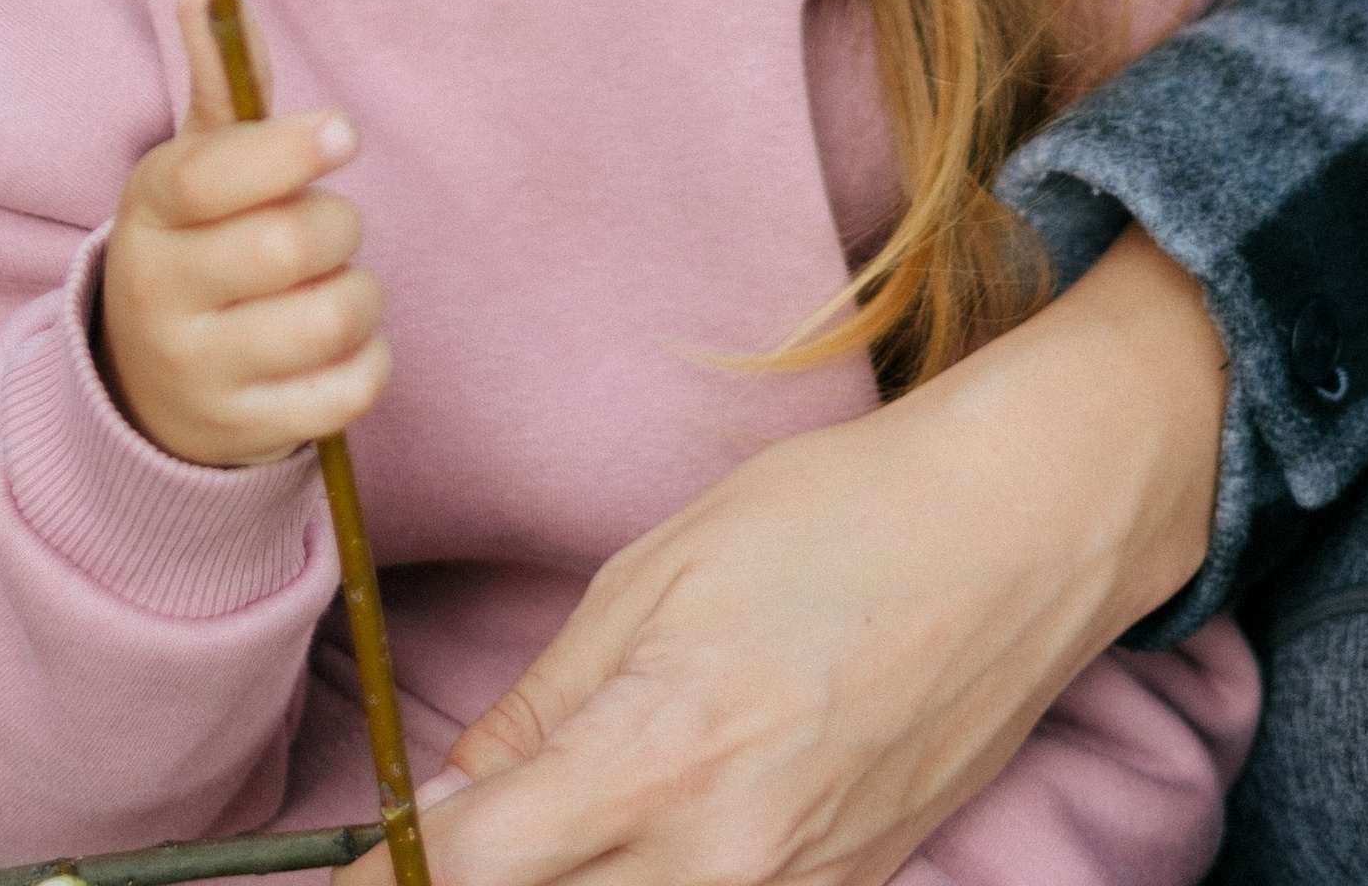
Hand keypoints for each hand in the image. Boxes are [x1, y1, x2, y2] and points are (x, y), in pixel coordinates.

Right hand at [98, 0, 388, 466]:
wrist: (150, 386)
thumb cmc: (196, 246)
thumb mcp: (189, 169)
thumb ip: (216, 84)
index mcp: (148, 212)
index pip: (210, 177)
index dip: (286, 149)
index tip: (343, 133)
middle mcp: (160, 295)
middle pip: (287, 245)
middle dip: (337, 222)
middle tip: (331, 224)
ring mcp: (200, 372)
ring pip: (328, 319)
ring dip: (360, 291)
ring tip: (336, 284)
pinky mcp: (246, 433)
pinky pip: (348, 392)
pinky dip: (370, 360)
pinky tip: (345, 345)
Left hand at [403, 227, 1227, 885]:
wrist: (1020, 534)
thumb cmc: (839, 518)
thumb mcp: (658, 572)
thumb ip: (548, 705)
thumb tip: (462, 800)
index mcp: (657, 759)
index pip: (475, 872)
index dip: (389, 879)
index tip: (347, 876)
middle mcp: (724, 858)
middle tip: (448, 849)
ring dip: (579, 880)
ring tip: (548, 834)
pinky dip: (669, 878)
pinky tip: (651, 834)